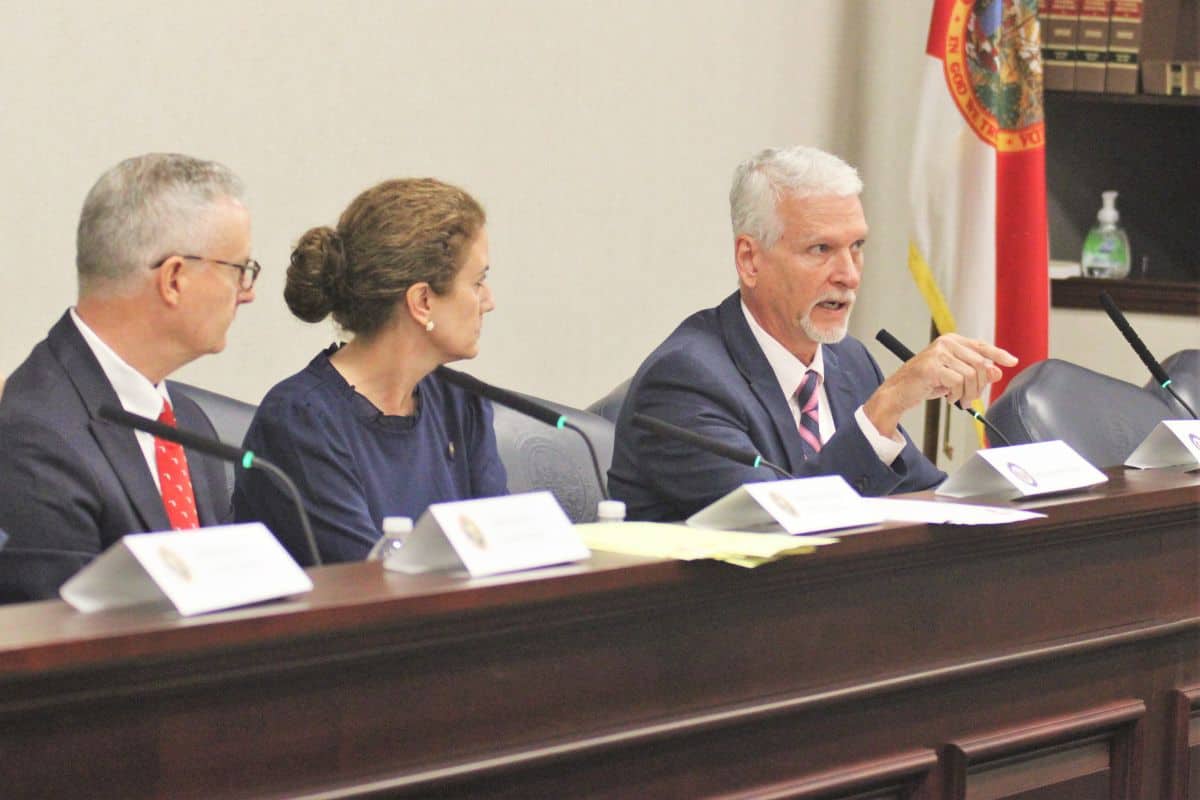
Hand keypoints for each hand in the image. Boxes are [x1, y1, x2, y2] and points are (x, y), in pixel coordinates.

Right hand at [864, 334, 1017, 436]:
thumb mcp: (953, 377)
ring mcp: (938, 353)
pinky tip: (948, 397)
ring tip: (958, 399)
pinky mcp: (932, 366)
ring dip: (968, 393)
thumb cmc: (923, 383)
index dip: (998, 354)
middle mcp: (945, 343)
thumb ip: (974, 372)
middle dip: (979, 385)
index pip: (981, 346)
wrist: (898, 392)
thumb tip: (996, 372)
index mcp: (951, 341)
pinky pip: (957, 382)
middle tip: (970, 397)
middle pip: (980, 363)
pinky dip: (956, 394)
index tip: (1012, 361)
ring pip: (971, 375)